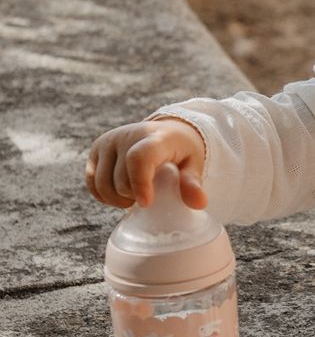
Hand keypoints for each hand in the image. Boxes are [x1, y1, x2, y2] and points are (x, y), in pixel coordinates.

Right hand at [86, 119, 207, 208]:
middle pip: (120, 178)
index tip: (146, 203)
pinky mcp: (97, 149)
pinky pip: (91, 181)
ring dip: (116, 199)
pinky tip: (119, 197)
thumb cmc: (182, 152)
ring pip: (102, 182)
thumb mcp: (194, 165)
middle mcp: (127, 135)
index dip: (140, 184)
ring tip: (134, 199)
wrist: (167, 133)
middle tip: (148, 200)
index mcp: (156, 138)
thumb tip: (199, 204)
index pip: (139, 158)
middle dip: (132, 197)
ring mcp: (109, 141)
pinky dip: (103, 195)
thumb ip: (193, 183)